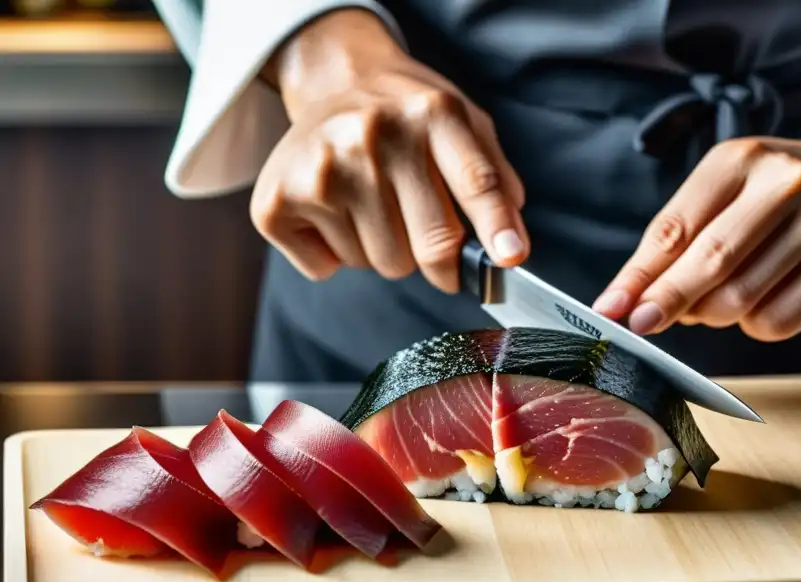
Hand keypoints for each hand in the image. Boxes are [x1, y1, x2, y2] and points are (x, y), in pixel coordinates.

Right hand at [251, 9, 527, 292]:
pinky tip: (334, 213)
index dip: (496, 227)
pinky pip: (326, 268)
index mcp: (432, 114)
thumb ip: (494, 177)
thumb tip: (510, 242)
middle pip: (430, 247)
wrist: (336, 82)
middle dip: (437, 259)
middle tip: (424, 234)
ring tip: (372, 205)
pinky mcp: (278, 198)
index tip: (509, 258)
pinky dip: (333, 256)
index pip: (475, 182)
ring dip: (382, 251)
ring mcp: (323, 168)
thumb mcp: (465, 123)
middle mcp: (374, 135)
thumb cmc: (408, 116)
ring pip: (380, 264)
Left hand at [593, 137, 800, 340]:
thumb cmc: (776, 197)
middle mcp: (787, 181)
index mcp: (741, 159)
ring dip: (713, 314)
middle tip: (644, 324)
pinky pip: (778, 321)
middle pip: (711, 262)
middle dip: (669, 301)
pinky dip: (755, 324)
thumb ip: (675, 241)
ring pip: (741, 300)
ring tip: (716, 300)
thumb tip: (626, 302)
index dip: (638, 275)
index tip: (612, 309)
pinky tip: (761, 302)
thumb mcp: (723, 193)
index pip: (675, 228)